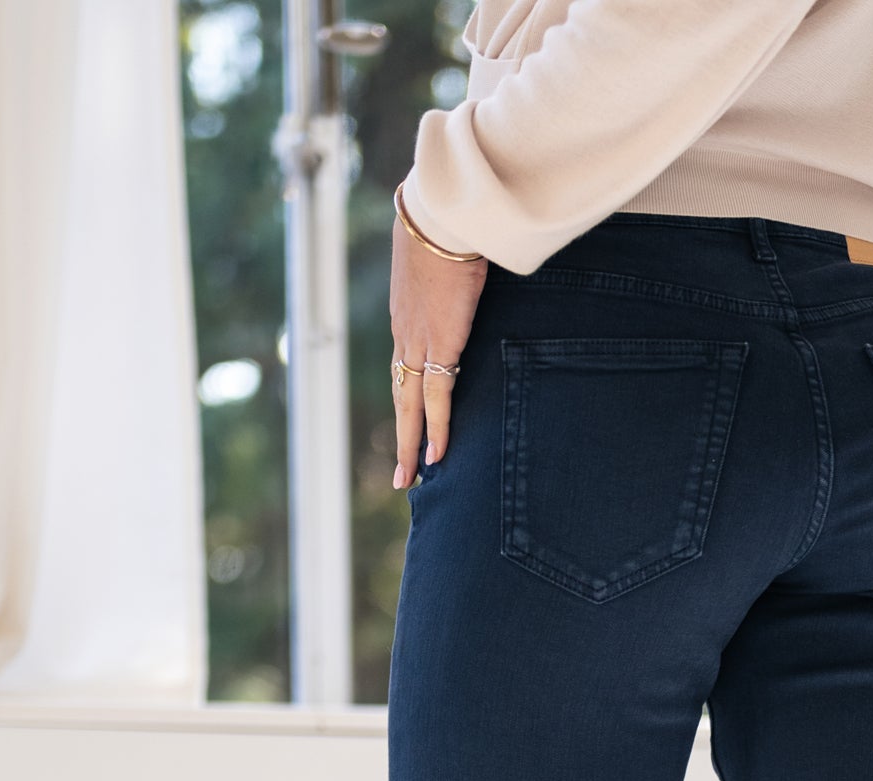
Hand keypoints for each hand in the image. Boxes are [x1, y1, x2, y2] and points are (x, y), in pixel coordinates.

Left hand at [390, 208, 487, 484]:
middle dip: (401, 435)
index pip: (404, 363)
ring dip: (410, 442)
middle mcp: (405, 331)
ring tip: (410, 477)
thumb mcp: (448, 247)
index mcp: (406, 310)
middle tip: (400, 475)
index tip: (409, 420)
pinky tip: (435, 457)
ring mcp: (417, 341)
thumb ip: (454, 264)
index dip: (407, 393)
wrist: (443, 210)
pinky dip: (434, 429)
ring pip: (409, 403)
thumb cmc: (450, 218)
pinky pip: (434, 399)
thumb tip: (472, 256)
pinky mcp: (438, 345)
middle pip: (400, 393)